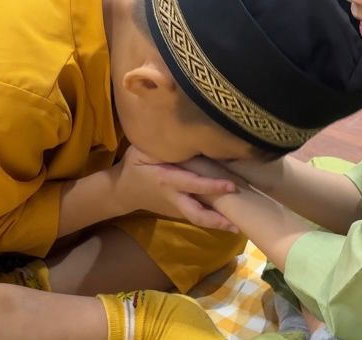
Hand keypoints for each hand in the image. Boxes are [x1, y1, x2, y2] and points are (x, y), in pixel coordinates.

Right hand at [112, 146, 237, 230]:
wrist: (123, 192)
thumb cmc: (134, 166)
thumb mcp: (141, 151)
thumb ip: (160, 145)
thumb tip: (182, 134)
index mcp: (166, 180)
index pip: (192, 184)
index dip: (211, 186)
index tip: (231, 186)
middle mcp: (173, 197)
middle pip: (196, 214)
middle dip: (217, 218)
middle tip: (238, 220)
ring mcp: (176, 208)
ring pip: (198, 219)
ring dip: (218, 224)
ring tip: (238, 227)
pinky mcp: (178, 212)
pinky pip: (197, 216)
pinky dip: (212, 219)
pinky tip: (230, 220)